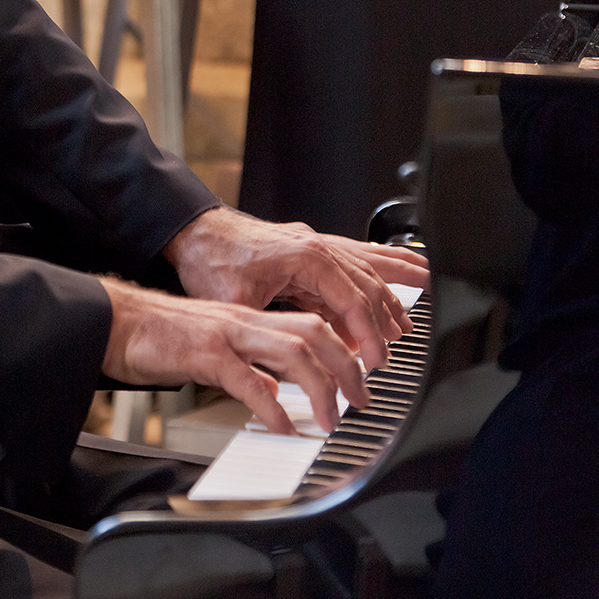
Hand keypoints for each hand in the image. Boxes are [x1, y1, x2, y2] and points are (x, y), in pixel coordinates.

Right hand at [100, 278, 368, 433]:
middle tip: (360, 400)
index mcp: (249, 318)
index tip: (359, 379)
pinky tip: (282, 426)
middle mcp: (245, 322)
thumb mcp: (213, 347)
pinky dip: (271, 406)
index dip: (343, 350)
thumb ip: (246, 364)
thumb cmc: (158, 336)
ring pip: (293, 351)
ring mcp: (227, 335)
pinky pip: (248, 379)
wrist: (116, 322)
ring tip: (331, 418)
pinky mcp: (205, 354)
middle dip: (346, 367)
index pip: (312, 325)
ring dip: (320, 387)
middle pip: (314, 332)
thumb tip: (271, 389)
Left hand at [161, 208, 429, 372]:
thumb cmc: (209, 258)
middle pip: (366, 284)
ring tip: (407, 321)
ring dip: (389, 294)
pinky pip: (352, 259)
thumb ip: (266, 332)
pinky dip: (377, 270)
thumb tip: (283, 368)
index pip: (351, 300)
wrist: (191, 231)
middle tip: (391, 352)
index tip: (375, 360)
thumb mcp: (234, 303)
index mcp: (305, 256)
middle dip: (384, 320)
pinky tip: (392, 279)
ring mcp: (313, 245)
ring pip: (366, 268)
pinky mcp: (306, 249)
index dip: (368, 334)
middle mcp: (315, 246)